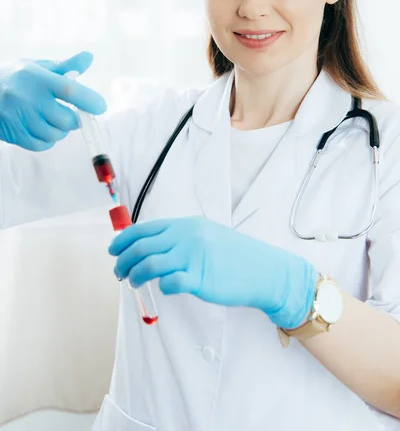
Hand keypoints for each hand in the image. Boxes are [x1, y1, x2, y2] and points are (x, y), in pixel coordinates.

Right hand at [0, 51, 106, 150]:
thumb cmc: (16, 78)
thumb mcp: (38, 67)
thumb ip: (65, 66)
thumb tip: (89, 57)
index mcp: (37, 78)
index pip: (70, 90)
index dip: (89, 100)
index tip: (100, 107)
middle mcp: (28, 98)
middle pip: (65, 119)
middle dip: (74, 120)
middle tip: (71, 114)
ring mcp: (19, 117)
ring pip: (55, 135)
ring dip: (60, 130)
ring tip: (53, 119)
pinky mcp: (14, 133)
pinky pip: (41, 145)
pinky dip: (47, 140)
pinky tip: (42, 128)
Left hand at [108, 215, 317, 328]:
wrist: (264, 270)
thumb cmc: (233, 255)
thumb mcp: (205, 235)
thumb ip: (179, 238)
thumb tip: (147, 246)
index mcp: (185, 225)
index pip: (144, 229)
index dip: (123, 240)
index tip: (113, 250)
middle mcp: (187, 237)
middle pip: (142, 247)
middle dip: (123, 260)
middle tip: (118, 271)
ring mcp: (193, 257)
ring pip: (150, 265)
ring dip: (135, 275)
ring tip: (134, 282)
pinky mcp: (201, 279)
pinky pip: (170, 283)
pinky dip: (161, 287)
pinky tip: (164, 289)